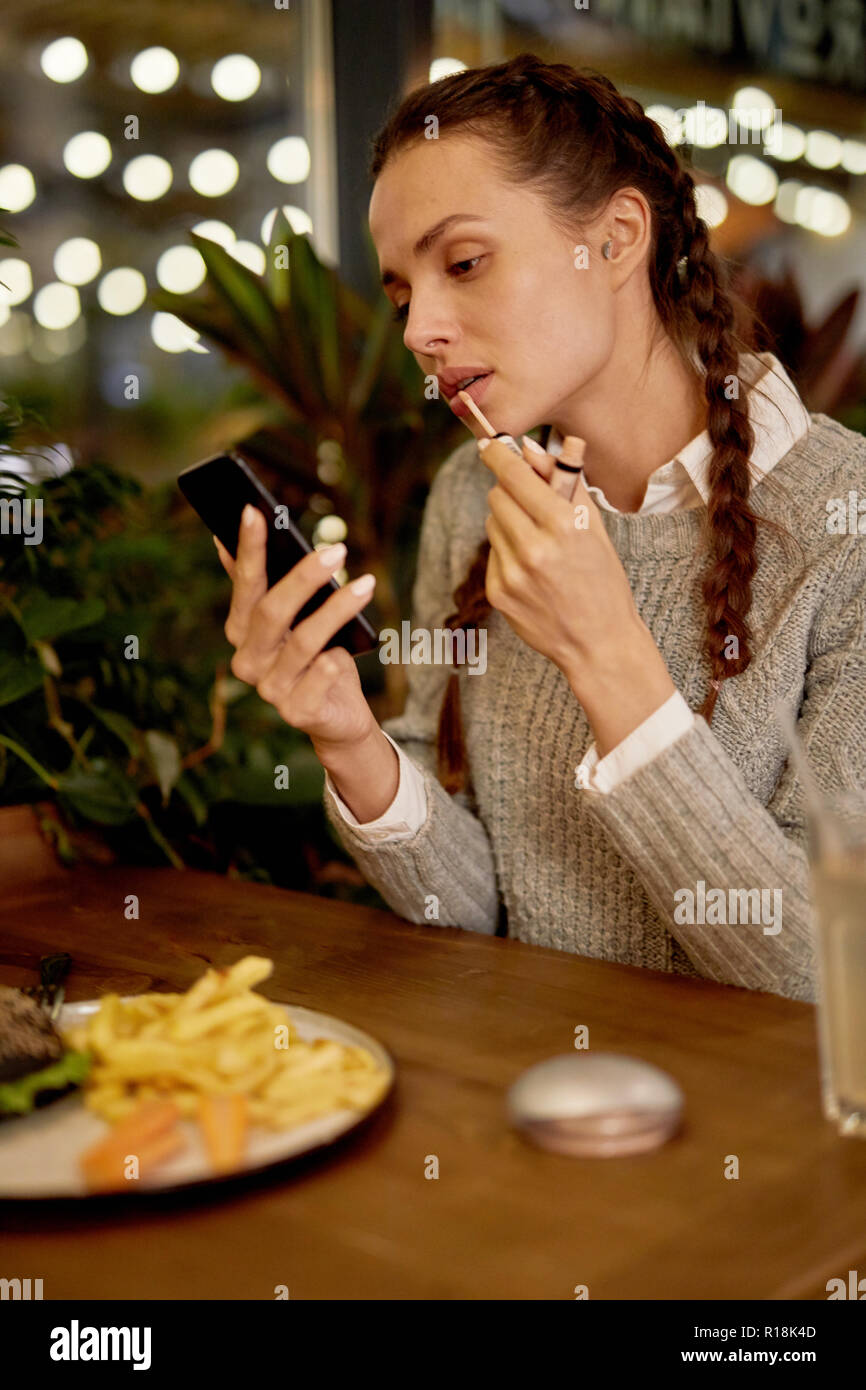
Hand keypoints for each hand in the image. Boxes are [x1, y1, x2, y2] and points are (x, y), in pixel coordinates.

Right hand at [215, 505, 378, 751]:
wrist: (337, 715)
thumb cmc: (316, 656)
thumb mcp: (293, 618)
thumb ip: (263, 584)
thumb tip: (224, 539)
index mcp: (242, 630)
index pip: (244, 584)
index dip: (248, 548)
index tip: (255, 509)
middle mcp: (248, 660)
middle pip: (272, 612)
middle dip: (304, 578)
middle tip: (337, 551)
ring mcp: (271, 690)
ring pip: (302, 643)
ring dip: (336, 611)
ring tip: (366, 585)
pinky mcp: (298, 713)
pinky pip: (315, 685)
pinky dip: (329, 667)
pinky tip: (343, 653)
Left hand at [480, 436, 645, 682]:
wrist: (599, 642)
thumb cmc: (603, 580)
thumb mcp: (592, 527)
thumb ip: (563, 482)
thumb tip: (528, 450)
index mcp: (562, 525)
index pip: (514, 476)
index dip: (497, 456)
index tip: (488, 444)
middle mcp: (533, 548)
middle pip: (497, 496)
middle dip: (509, 491)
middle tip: (529, 501)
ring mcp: (512, 574)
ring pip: (492, 524)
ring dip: (509, 523)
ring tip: (538, 543)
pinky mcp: (498, 594)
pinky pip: (492, 555)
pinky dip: (507, 553)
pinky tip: (532, 571)